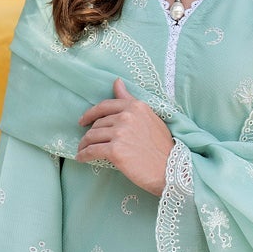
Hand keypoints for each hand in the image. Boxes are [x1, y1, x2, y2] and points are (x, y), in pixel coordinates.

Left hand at [76, 76, 174, 196]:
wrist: (171, 170)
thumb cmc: (162, 147)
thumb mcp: (149, 117)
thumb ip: (130, 101)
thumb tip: (116, 81)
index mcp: (136, 107)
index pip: (105, 106)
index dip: (91, 114)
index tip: (83, 121)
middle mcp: (127, 117)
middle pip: (98, 123)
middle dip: (90, 133)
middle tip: (87, 143)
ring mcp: (120, 133)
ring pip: (92, 136)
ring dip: (84, 145)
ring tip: (82, 151)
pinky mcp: (115, 151)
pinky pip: (92, 150)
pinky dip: (84, 155)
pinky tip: (81, 158)